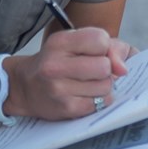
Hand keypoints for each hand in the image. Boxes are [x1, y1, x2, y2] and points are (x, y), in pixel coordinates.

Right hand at [4, 27, 130, 120]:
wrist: (24, 86)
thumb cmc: (58, 61)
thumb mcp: (76, 43)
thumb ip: (109, 46)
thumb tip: (123, 69)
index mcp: (60, 42)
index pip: (100, 39)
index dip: (105, 46)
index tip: (96, 51)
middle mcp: (56, 64)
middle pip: (105, 66)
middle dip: (106, 69)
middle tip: (94, 70)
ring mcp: (60, 89)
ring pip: (106, 86)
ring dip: (104, 86)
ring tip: (89, 83)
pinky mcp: (66, 108)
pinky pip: (100, 104)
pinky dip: (98, 100)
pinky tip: (85, 95)